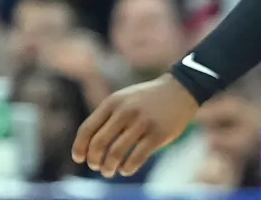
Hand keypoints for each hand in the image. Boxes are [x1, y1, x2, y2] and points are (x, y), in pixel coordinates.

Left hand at [73, 75, 198, 177]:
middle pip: (98, 144)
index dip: (79, 148)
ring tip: (110, 171)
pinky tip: (126, 169)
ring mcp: (143, 122)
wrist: (180, 89)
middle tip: (97, 167)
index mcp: (113, 102)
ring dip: (109, 168)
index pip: (86, 129)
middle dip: (94, 161)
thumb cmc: (147, 99)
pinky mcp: (158, 134)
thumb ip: (106, 118)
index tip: (80, 159)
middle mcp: (126, 111)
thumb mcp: (124, 99)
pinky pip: (135, 158)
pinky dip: (126, 168)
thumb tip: (86, 147)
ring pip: (115, 154)